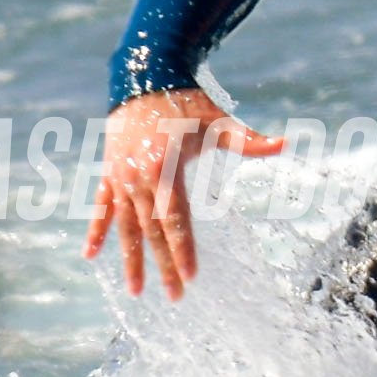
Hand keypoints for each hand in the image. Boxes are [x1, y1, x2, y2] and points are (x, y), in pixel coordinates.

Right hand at [83, 87, 284, 296]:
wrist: (143, 78)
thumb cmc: (186, 102)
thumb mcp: (218, 120)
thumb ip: (248, 140)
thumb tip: (286, 143)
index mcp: (166, 169)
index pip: (176, 219)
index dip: (183, 249)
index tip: (191, 276)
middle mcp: (139, 178)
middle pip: (152, 231)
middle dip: (163, 266)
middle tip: (175, 297)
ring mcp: (121, 178)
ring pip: (125, 227)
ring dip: (130, 259)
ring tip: (136, 291)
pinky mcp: (109, 174)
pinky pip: (100, 208)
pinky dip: (96, 231)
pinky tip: (90, 256)